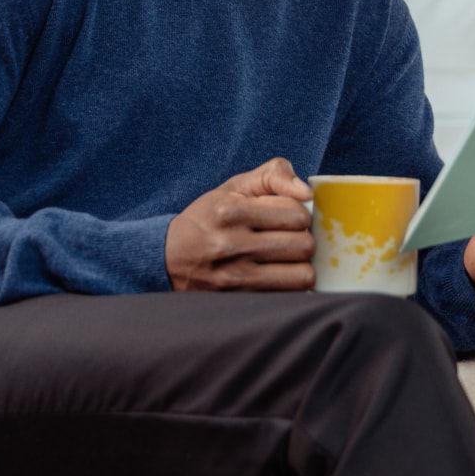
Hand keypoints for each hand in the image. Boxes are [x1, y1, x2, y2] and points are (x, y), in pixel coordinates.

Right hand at [166, 157, 315, 291]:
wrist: (167, 258)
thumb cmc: (208, 218)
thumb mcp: (234, 186)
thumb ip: (273, 175)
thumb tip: (307, 193)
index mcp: (230, 210)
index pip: (297, 213)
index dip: (299, 213)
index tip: (286, 216)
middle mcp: (231, 244)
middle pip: (304, 244)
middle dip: (303, 239)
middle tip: (288, 238)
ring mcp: (234, 277)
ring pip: (302, 274)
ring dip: (300, 265)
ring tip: (286, 258)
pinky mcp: (238, 300)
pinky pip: (289, 296)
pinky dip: (290, 285)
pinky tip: (277, 275)